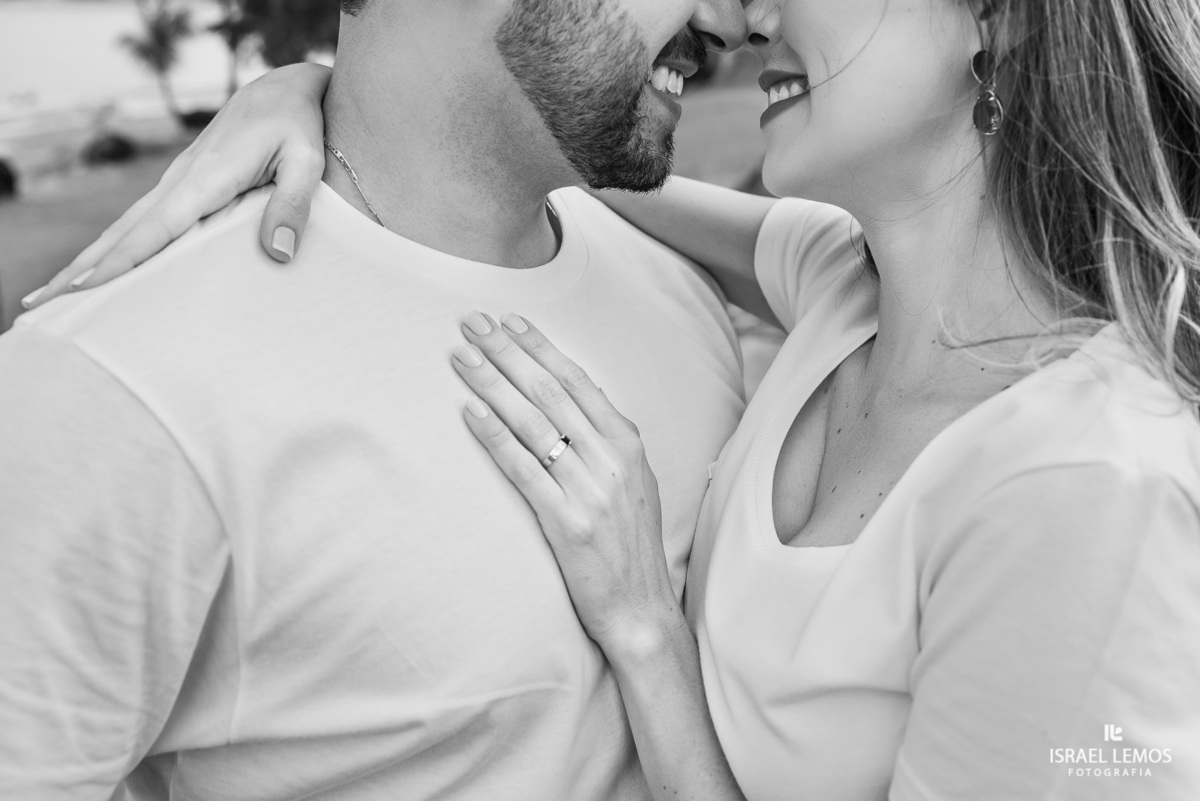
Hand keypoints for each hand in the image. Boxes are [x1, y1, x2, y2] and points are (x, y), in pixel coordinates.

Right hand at [23, 63, 331, 310]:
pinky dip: (114, 246)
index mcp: (206, 177)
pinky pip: (141, 222)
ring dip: (88, 259)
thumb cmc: (297, 125)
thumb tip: (277, 254)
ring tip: (53, 295)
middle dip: (82, 268)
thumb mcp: (306, 161)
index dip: (121, 261)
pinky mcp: (182, 186)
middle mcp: (180, 180)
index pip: (156, 228)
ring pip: (125, 227)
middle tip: (43, 305)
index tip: (85, 289)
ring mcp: (177, 182)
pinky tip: (102, 268)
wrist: (282, 89)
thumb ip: (293, 205)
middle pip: (123, 232)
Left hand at [452, 311, 681, 654]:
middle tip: (473, 324)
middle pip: (550, 392)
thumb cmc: (632, 545)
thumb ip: (608, 440)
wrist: (641, 608)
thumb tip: (575, 397)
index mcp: (627, 444)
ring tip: (463, 358)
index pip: (577, 381)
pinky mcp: (566, 522)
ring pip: (534, 423)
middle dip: (508, 353)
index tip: (510, 321)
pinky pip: (524, 470)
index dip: (541, 347)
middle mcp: (610, 459)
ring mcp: (589, 490)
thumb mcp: (635, 481)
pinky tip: (471, 414)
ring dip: (494, 385)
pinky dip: (496, 438)